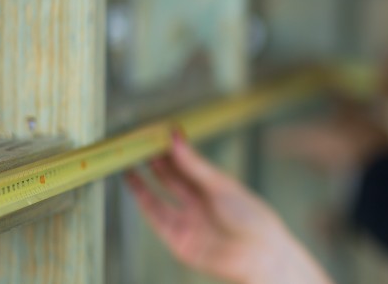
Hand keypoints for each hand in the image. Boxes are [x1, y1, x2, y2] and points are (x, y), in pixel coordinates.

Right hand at [125, 131, 331, 283]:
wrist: (259, 254)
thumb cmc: (250, 216)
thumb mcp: (220, 185)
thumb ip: (194, 164)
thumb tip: (174, 136)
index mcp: (215, 187)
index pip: (187, 164)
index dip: (170, 150)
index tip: (154, 133)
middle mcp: (200, 204)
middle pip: (172, 179)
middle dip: (153, 163)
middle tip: (137, 144)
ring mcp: (189, 222)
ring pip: (159, 198)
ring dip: (143, 182)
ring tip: (128, 162)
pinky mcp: (179, 240)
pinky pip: (157, 218)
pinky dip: (144, 201)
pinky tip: (134, 184)